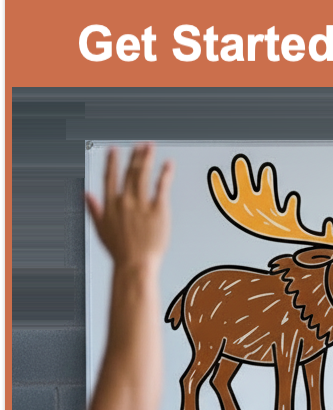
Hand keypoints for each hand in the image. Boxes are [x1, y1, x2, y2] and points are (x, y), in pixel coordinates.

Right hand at [85, 144, 172, 267]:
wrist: (135, 265)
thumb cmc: (120, 251)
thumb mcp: (100, 230)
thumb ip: (94, 209)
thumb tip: (86, 194)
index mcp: (110, 205)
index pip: (109, 177)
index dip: (112, 162)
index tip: (114, 149)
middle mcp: (124, 201)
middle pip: (129, 173)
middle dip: (135, 156)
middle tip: (141, 145)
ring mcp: (141, 205)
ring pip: (143, 176)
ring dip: (147, 159)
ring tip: (151, 147)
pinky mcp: (158, 210)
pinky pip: (161, 187)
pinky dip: (165, 174)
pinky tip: (168, 165)